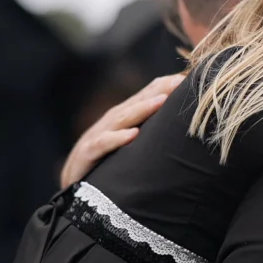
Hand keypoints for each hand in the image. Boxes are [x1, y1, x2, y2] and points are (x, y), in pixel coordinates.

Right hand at [59, 73, 184, 187]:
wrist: (73, 183)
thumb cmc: (107, 161)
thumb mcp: (130, 144)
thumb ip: (150, 131)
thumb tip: (181, 126)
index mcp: (124, 117)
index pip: (147, 96)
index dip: (166, 87)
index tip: (189, 79)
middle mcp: (113, 121)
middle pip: (138, 102)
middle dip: (159, 91)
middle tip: (179, 82)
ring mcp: (99, 135)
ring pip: (123, 118)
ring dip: (142, 109)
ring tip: (161, 101)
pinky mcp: (88, 153)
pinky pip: (103, 145)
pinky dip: (117, 139)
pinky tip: (132, 135)